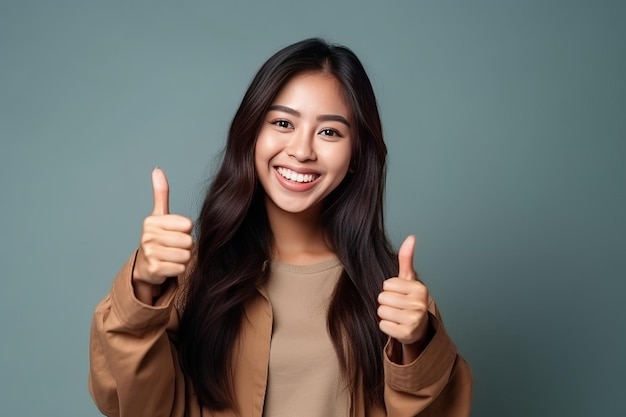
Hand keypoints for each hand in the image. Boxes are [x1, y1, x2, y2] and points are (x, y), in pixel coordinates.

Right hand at [132, 168, 192, 301]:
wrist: (145, 266)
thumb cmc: (157, 238)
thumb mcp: (159, 215)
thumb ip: (161, 193)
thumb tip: (157, 169)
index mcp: (152, 221)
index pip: (188, 225)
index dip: (186, 231)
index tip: (175, 233)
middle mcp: (148, 236)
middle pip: (188, 241)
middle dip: (186, 246)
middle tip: (174, 247)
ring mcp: (150, 254)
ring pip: (186, 256)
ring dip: (183, 258)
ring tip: (172, 256)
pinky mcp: (154, 270)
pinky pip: (180, 268)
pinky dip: (178, 269)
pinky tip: (168, 266)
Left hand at [377, 235, 429, 349]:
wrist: (419, 327)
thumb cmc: (409, 299)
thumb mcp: (408, 279)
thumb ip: (406, 258)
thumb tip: (411, 237)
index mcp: (419, 289)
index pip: (387, 284)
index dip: (389, 289)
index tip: (399, 294)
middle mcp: (419, 304)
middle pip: (383, 298)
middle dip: (386, 302)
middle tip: (397, 306)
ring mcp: (414, 320)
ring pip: (381, 312)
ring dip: (385, 314)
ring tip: (396, 315)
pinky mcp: (407, 334)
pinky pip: (383, 325)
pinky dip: (386, 326)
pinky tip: (396, 325)